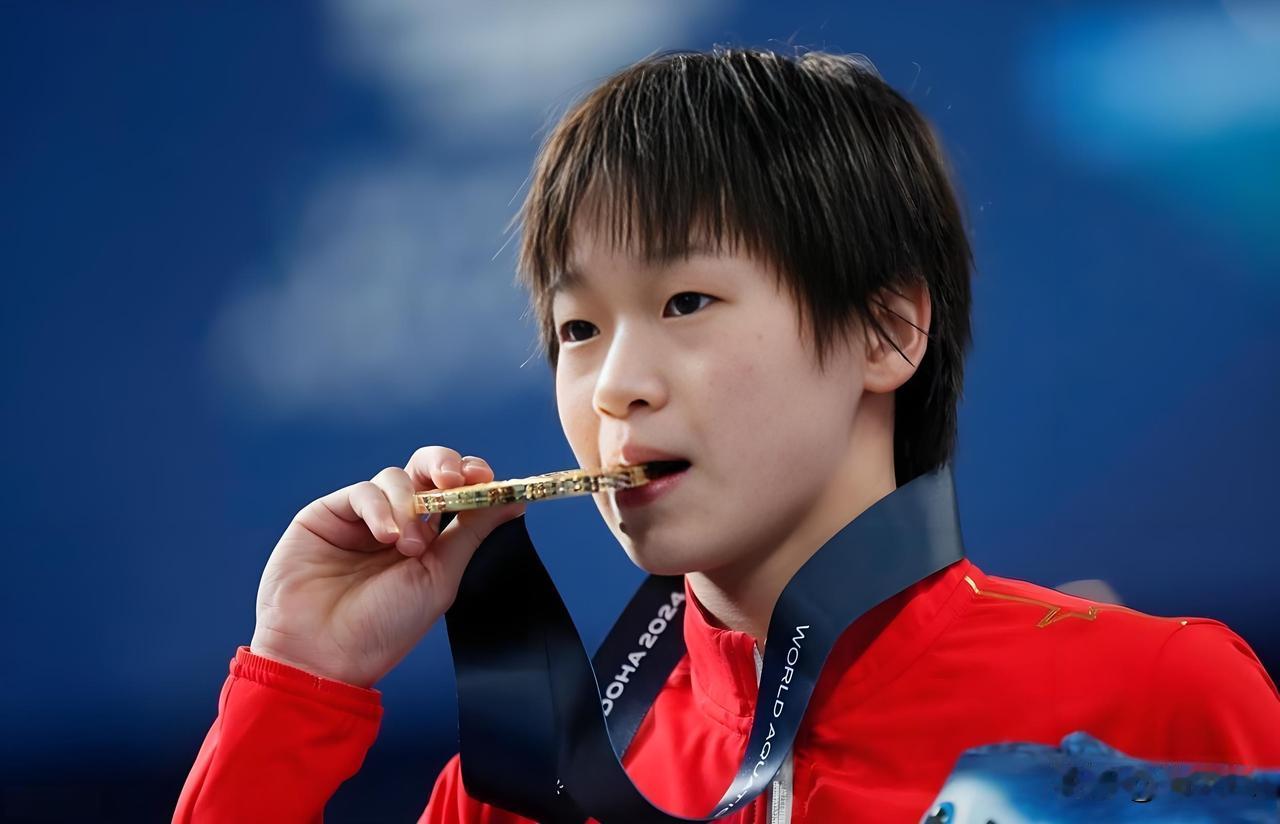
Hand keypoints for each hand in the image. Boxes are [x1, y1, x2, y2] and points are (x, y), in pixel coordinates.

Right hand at [249, 446, 524, 687]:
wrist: (325, 655)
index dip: (470, 476)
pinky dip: (380, 508)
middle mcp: (397, 521)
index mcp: (428, 538)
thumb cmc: (384, 627)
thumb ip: (473, 531)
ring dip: (409, 506)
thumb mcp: (440, 577)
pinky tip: (384, 537)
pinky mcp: (328, 514)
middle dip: (444, 464)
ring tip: (408, 547)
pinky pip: (363, 492)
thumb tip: (515, 500)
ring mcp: (362, 517)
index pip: (454, 491)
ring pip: (395, 477)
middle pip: (425, 469)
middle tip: (453, 480)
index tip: (486, 479)